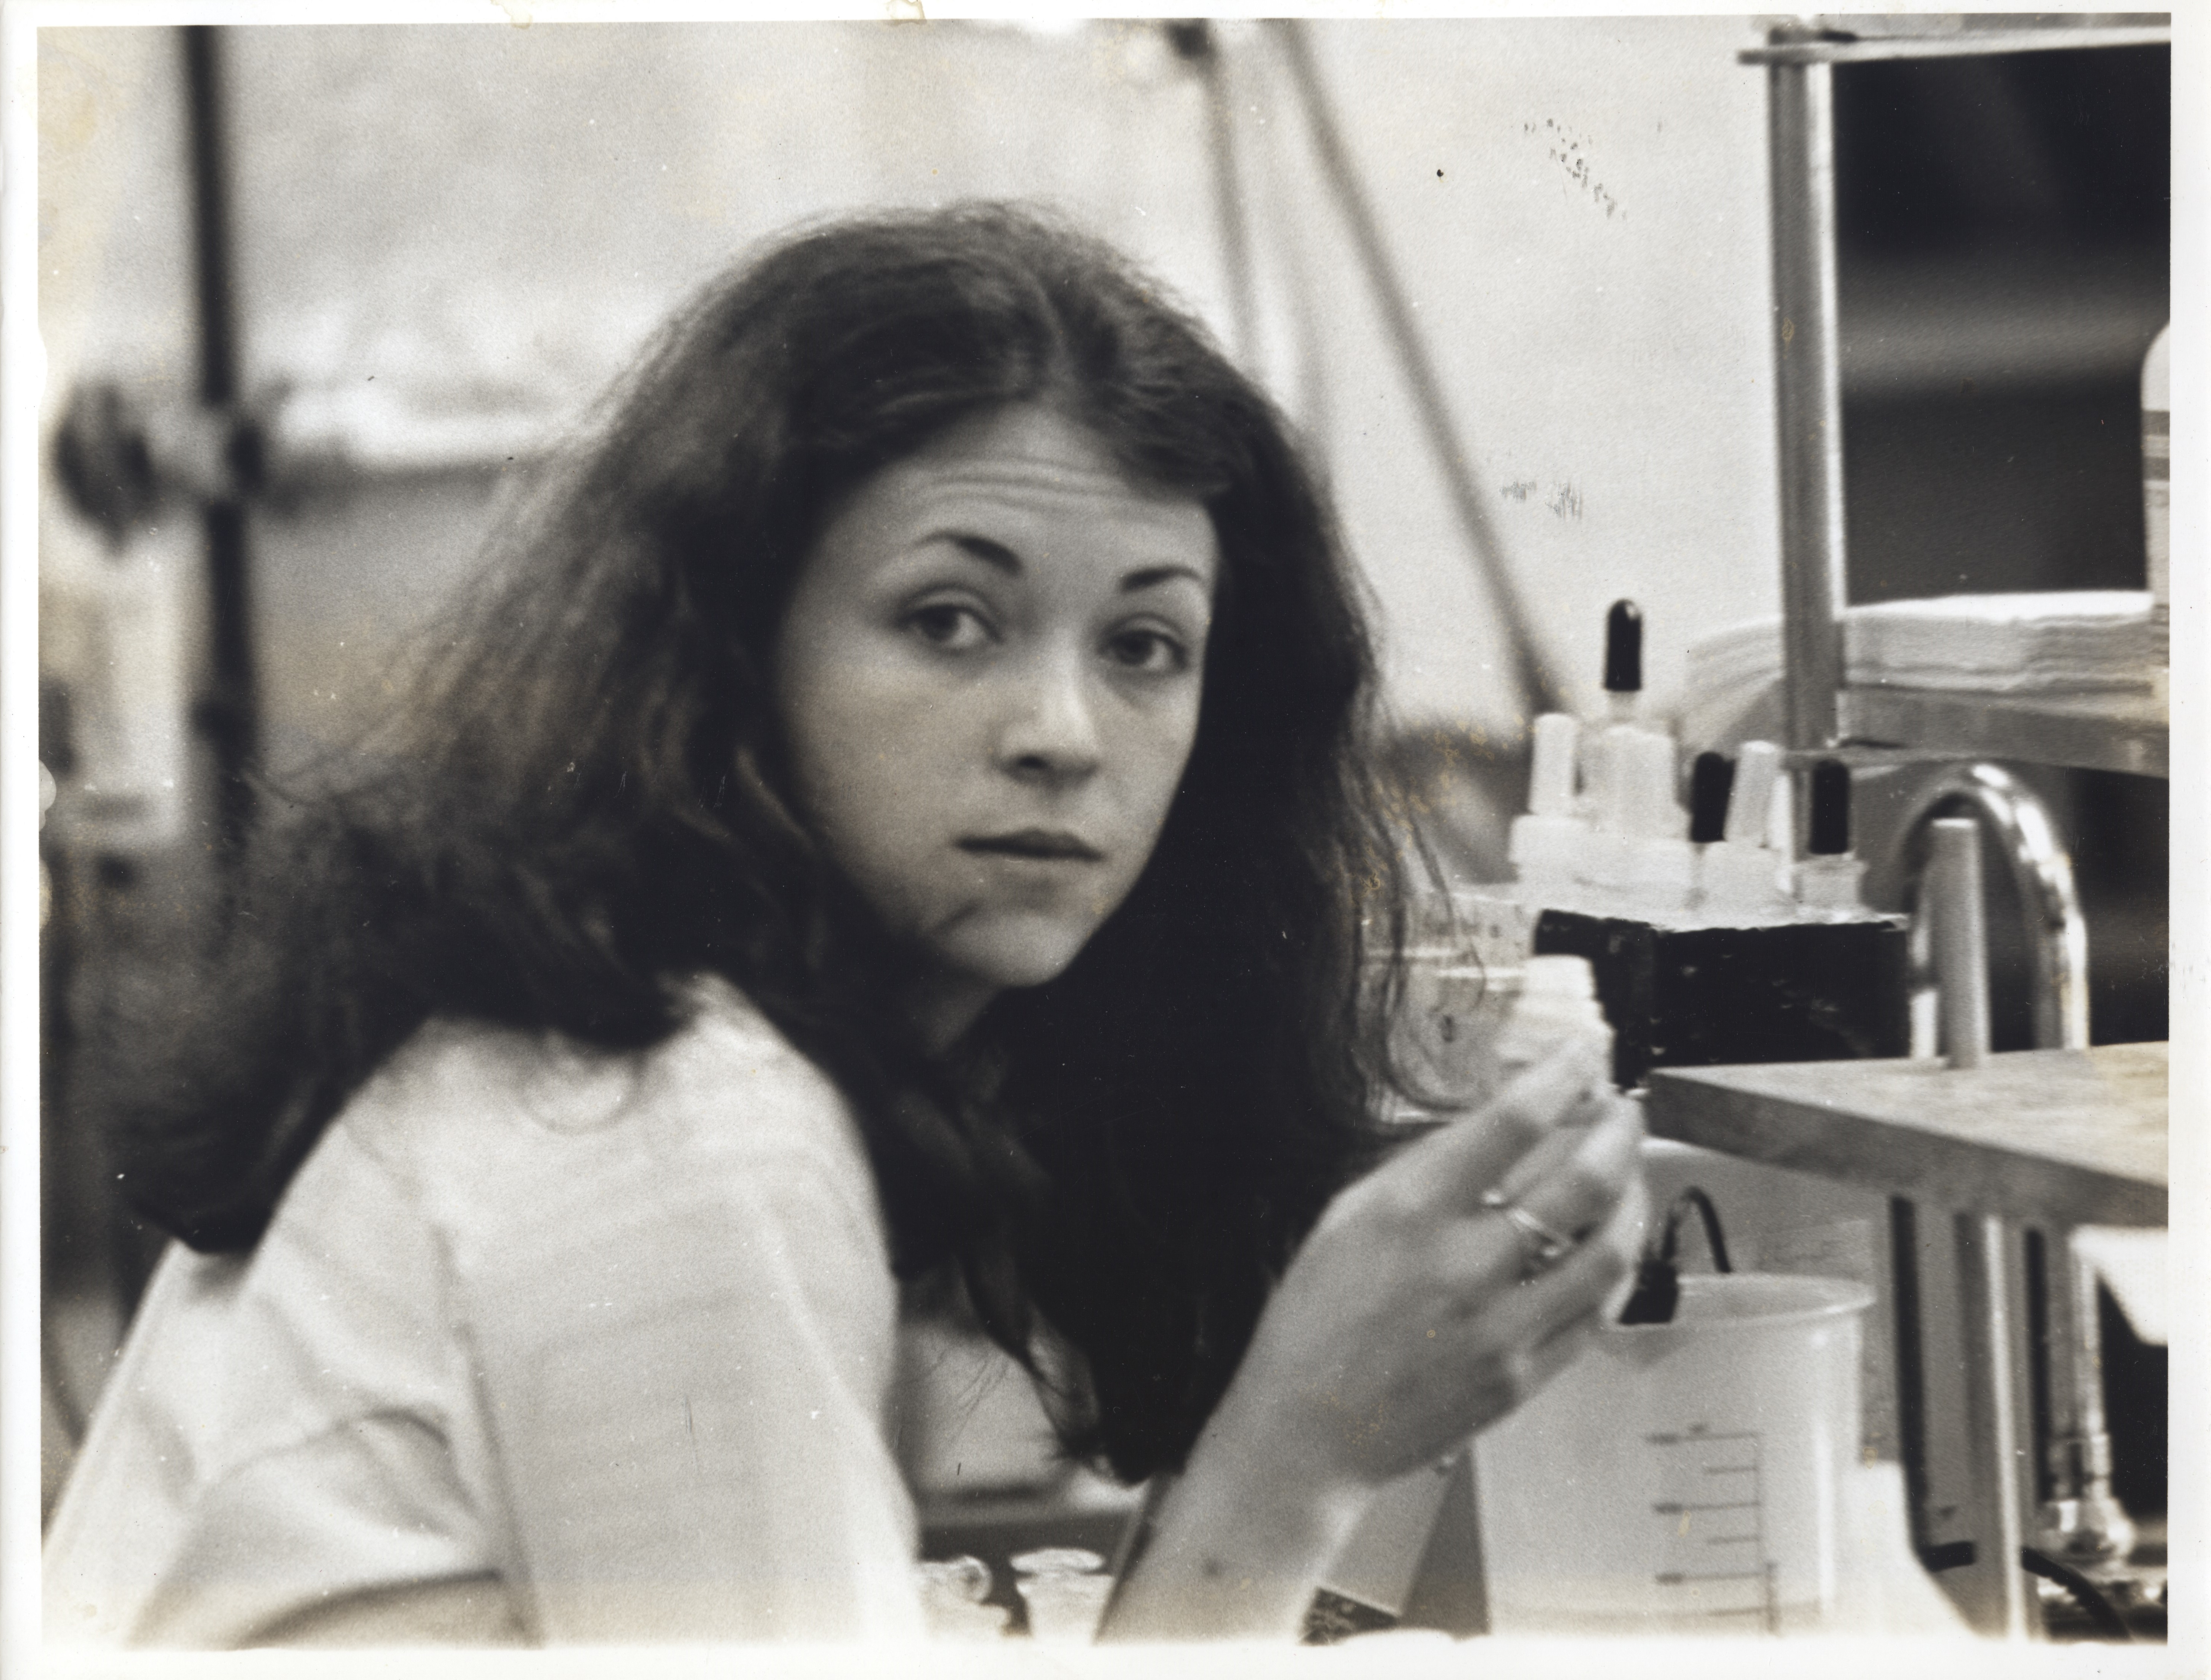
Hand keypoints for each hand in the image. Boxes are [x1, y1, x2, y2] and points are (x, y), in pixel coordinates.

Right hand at [1213, 1034, 1644, 1496]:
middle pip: (1582, 1180)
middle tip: (1624, 1108)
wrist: (1307, 1433)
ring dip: (1632, 1196)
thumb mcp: (1347, 1216)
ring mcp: (1502, 1328)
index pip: (1511, 1123)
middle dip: (1618, 1129)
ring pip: (1610, 1249)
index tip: (1581, 1051)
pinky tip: (1612, 1241)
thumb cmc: (1315, 1322)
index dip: (1561, 1074)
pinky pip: (1598, 1312)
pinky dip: (1617, 1265)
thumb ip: (1422, 1170)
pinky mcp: (1524, 1378)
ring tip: (1629, 1171)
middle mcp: (1463, 1266)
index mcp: (1409, 1213)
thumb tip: (1496, 1127)